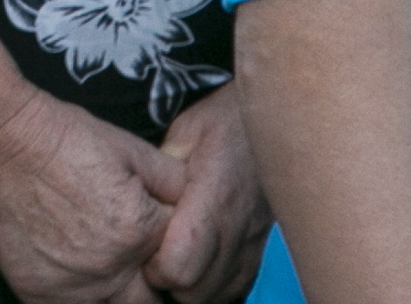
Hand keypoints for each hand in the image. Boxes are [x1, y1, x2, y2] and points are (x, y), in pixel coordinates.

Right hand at [0, 86, 180, 303]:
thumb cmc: (63, 137)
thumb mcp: (130, 147)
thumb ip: (173, 181)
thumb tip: (197, 201)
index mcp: (141, 230)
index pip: (184, 255)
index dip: (176, 242)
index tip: (161, 234)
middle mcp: (112, 268)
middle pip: (157, 300)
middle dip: (157, 282)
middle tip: (144, 262)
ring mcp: (74, 287)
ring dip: (125, 295)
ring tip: (110, 265)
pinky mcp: (40, 295)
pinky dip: (86, 298)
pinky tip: (79, 274)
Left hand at [142, 82, 269, 303]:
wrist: (275, 124)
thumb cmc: (221, 125)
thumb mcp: (184, 133)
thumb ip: (159, 170)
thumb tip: (135, 198)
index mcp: (213, 197)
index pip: (181, 264)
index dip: (156, 267)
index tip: (144, 249)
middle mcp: (238, 228)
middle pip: (196, 290)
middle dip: (168, 282)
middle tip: (154, 255)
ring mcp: (253, 243)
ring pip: (217, 296)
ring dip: (191, 287)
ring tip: (175, 258)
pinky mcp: (260, 250)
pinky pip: (236, 288)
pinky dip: (213, 286)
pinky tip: (199, 264)